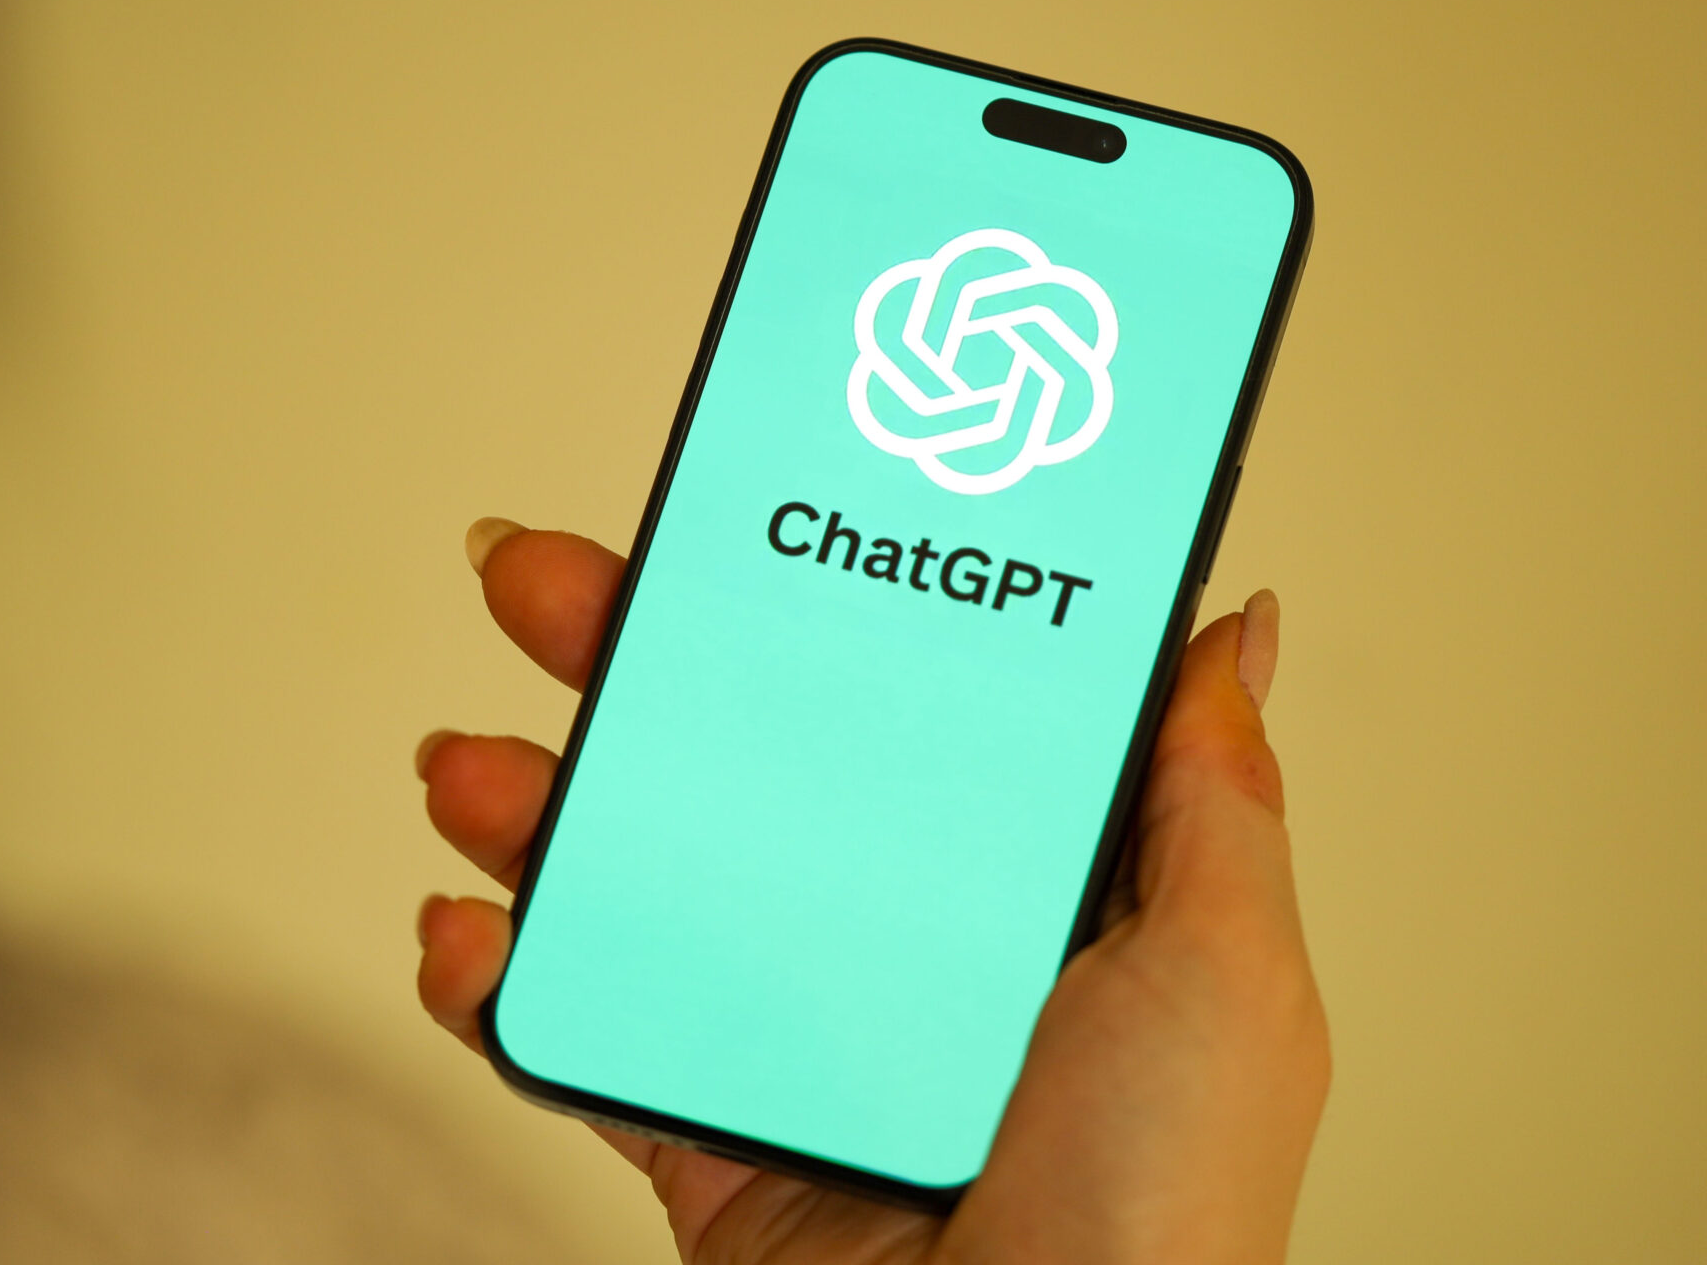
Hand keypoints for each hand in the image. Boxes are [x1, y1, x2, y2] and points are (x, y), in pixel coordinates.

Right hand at [416, 519, 1328, 1264]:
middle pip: (738, 765)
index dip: (814, 603)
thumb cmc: (1161, 1214)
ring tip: (470, 769)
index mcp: (1022, 892)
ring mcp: (794, 1043)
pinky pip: (580, 1041)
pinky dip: (499, 985)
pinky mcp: (705, 1137)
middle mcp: (901, 951)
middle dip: (627, 660)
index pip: (900, 702)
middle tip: (542, 580)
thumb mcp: (1227, 972)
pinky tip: (467, 935)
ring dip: (531, 809)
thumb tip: (1239, 628)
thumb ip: (1214, 795)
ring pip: (635, 885)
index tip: (744, 512)